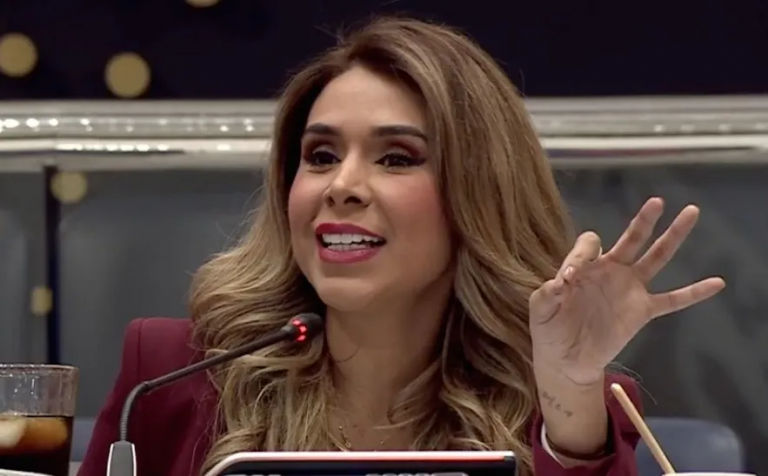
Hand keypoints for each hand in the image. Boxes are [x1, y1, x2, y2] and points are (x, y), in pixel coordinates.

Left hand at [529, 197, 724, 385]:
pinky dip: (694, 292)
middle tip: (657, 201)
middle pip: (632, 238)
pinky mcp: (641, 311)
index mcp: (584, 265)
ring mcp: (629, 289)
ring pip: (656, 258)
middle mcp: (610, 270)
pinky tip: (717, 282)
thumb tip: (565, 278)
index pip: (589, 244)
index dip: (582, 255)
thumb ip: (549, 290)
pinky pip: (672, 300)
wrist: (564, 359)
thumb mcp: (540, 307)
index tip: (570, 278)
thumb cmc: (548, 328)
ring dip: (673, 236)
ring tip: (691, 212)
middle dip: (644, 220)